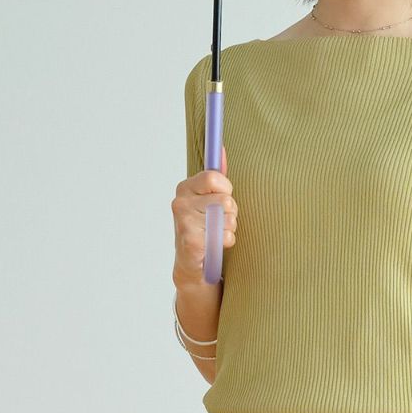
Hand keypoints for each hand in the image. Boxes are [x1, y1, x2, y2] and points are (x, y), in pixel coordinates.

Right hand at [171, 143, 235, 285]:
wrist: (191, 263)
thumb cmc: (203, 227)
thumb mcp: (208, 198)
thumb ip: (216, 176)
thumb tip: (221, 148)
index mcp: (185, 187)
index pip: (214, 177)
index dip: (226, 190)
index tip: (222, 198)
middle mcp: (180, 203)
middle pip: (225, 199)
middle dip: (231, 212)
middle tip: (220, 220)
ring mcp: (184, 222)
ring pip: (227, 218)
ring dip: (229, 228)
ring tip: (217, 233)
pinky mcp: (191, 242)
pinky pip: (224, 236)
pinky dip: (225, 241)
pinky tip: (214, 244)